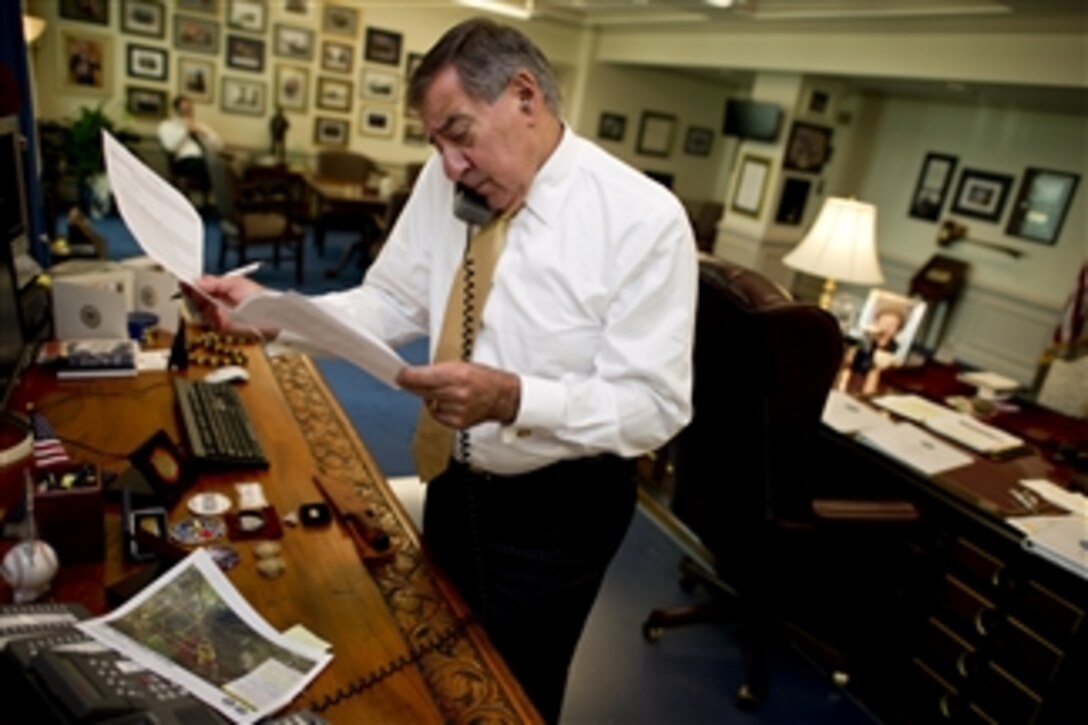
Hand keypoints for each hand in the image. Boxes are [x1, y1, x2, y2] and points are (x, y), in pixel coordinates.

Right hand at [186, 275, 276, 335]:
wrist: (269, 314)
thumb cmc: (257, 297)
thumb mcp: (235, 283)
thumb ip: (215, 283)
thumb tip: (198, 282)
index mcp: (218, 289)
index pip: (199, 286)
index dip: (191, 284)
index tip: (184, 280)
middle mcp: (215, 301)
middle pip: (195, 298)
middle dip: (192, 292)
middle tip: (190, 287)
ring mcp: (217, 313)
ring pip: (199, 309)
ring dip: (199, 303)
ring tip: (202, 296)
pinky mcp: (220, 325)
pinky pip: (209, 320)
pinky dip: (210, 314)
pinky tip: (215, 309)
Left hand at [397, 361, 520, 429]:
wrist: (502, 397)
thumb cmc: (483, 378)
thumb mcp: (461, 365)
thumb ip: (438, 371)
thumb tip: (414, 375)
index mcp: (458, 375)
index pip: (423, 377)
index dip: (407, 376)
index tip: (398, 375)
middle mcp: (457, 393)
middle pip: (422, 391)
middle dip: (412, 385)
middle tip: (405, 380)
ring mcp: (457, 410)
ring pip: (428, 403)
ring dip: (430, 397)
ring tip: (445, 392)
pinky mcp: (457, 423)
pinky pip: (437, 415)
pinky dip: (438, 409)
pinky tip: (449, 403)